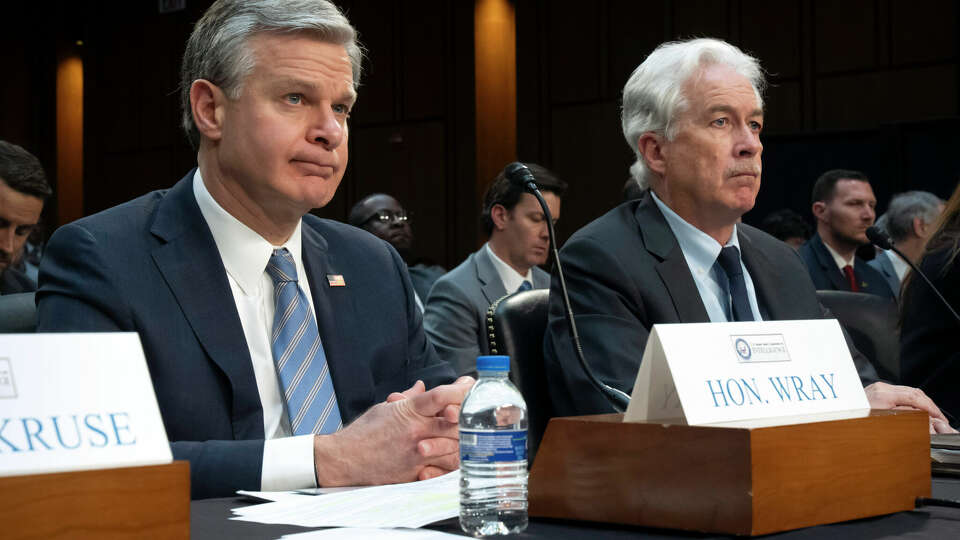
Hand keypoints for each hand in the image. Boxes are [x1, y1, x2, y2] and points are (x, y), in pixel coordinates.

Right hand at [313, 377, 474, 485]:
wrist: (344, 461)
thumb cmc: (362, 433)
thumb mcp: (384, 408)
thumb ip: (408, 398)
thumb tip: (422, 387)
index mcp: (407, 411)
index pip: (441, 395)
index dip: (460, 389)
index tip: (470, 384)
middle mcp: (415, 431)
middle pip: (455, 420)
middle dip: (468, 413)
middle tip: (477, 409)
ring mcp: (417, 454)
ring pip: (455, 445)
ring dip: (465, 437)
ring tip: (472, 431)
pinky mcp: (416, 472)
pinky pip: (444, 467)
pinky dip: (454, 459)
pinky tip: (460, 454)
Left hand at [864, 381, 955, 433]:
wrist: (838, 414)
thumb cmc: (856, 418)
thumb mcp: (882, 420)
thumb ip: (905, 417)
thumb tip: (923, 417)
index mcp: (883, 394)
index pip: (914, 397)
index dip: (929, 407)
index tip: (937, 416)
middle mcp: (881, 388)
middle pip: (913, 392)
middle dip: (928, 404)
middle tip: (937, 416)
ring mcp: (878, 387)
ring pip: (907, 391)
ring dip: (920, 402)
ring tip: (929, 414)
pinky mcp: (876, 389)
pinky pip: (899, 392)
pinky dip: (910, 400)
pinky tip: (914, 409)